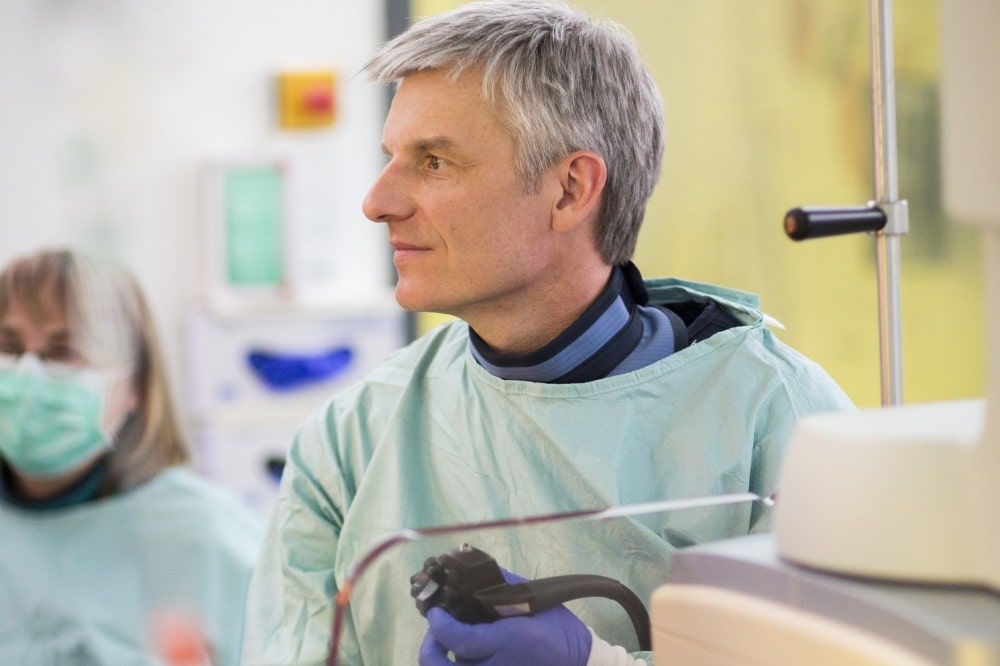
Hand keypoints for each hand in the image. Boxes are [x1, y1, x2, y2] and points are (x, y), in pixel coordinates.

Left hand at [418, 595, 591, 665]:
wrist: (581, 664)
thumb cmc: (559, 631)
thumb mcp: (535, 601)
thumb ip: (503, 588)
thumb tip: (476, 573)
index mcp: (508, 641)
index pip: (460, 639)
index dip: (439, 625)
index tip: (435, 612)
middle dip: (430, 650)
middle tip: (435, 633)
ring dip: (442, 660)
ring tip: (446, 644)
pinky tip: (463, 656)